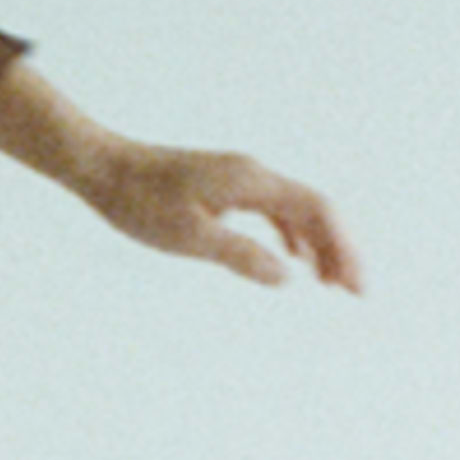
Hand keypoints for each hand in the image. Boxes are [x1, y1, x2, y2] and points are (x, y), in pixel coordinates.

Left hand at [80, 136, 361, 292]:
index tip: (356, 287)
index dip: (343, 248)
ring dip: (318, 244)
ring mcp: (241, 177)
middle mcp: (254, 174)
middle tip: (356, 292)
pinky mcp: (226, 185)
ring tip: (331, 282)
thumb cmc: (139, 202)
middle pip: (315, 209)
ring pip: (296, 209)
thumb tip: (287, 276)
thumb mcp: (189, 237)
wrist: (104, 166)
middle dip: (340, 249)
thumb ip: (240, 256)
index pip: (317, 211)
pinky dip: (291, 235)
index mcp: (252, 182)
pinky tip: (293, 259)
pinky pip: (273, 209)